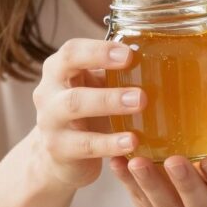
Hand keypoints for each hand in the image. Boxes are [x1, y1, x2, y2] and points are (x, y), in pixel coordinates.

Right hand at [30, 38, 143, 189]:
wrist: (58, 156)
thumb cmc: (85, 112)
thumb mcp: (96, 88)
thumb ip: (116, 73)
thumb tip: (159, 57)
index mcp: (58, 69)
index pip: (72, 51)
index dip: (99, 50)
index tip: (129, 54)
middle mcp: (48, 90)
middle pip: (70, 76)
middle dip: (105, 72)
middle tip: (141, 90)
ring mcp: (49, 120)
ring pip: (74, 106)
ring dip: (109, 103)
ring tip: (140, 105)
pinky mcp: (57, 148)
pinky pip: (84, 144)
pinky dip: (110, 143)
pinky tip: (132, 142)